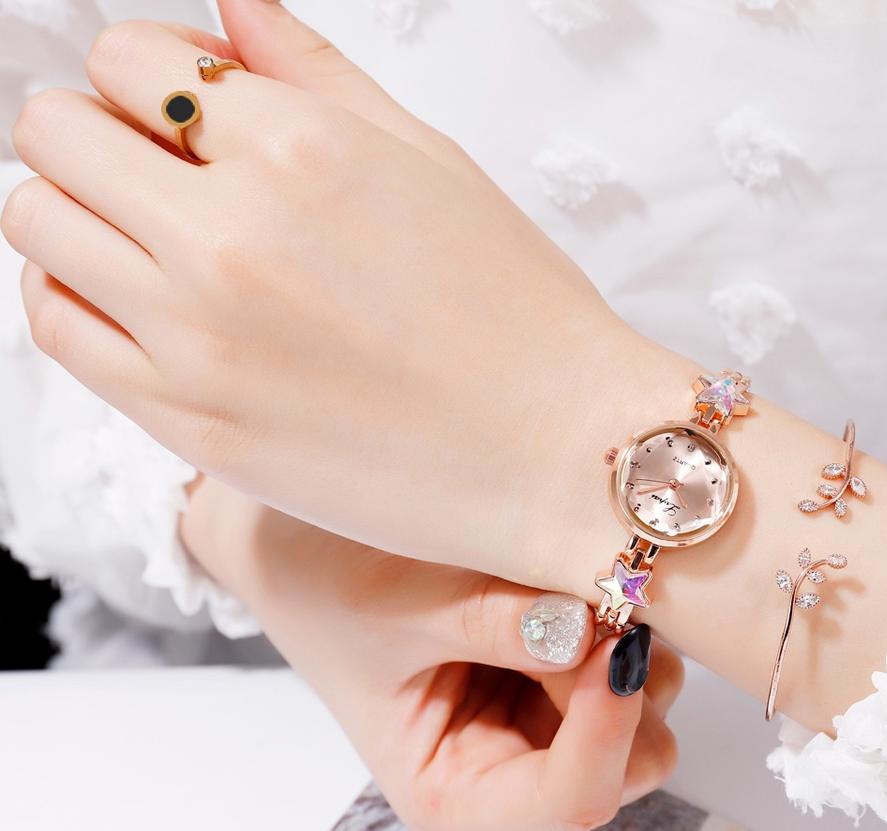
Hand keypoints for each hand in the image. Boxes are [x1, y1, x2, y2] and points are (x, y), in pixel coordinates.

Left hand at [1, 0, 671, 588]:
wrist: (555, 452)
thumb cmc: (518, 314)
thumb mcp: (432, 164)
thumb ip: (315, 73)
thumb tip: (226, 8)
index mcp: (300, 153)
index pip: (129, 58)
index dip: (151, 76)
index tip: (188, 115)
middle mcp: (229, 240)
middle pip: (54, 133)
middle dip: (96, 133)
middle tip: (155, 170)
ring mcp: (198, 339)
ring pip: (36, 223)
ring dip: (76, 212)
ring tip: (147, 242)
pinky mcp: (190, 423)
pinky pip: (56, 327)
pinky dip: (72, 296)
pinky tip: (137, 305)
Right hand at [181, 476, 681, 830]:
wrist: (304, 553)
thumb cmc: (327, 591)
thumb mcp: (400, 608)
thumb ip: (494, 624)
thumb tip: (587, 631)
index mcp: (455, 796)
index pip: (572, 797)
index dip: (608, 723)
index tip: (616, 638)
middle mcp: (509, 781)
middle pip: (626, 763)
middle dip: (619, 684)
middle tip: (582, 599)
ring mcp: (539, 731)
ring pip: (639, 713)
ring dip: (618, 647)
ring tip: (547, 584)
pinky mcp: (553, 685)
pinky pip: (620, 665)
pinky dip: (611, 626)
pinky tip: (555, 584)